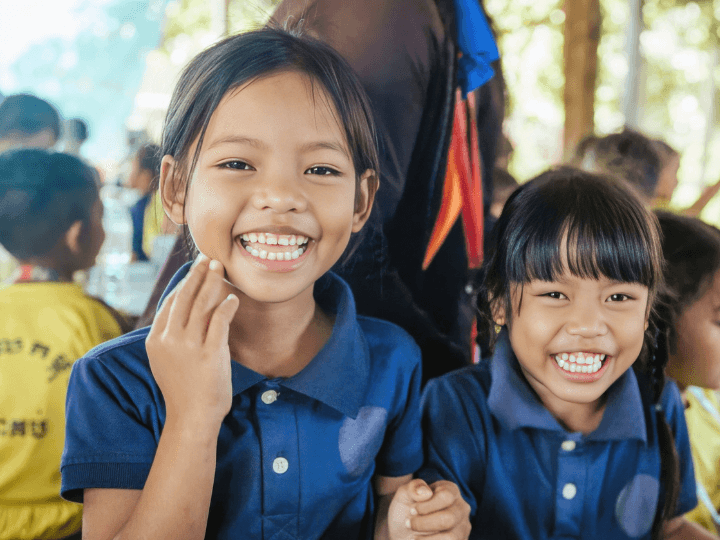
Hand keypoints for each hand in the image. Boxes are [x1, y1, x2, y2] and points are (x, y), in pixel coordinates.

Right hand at [146, 255, 238, 427]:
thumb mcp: (167, 359)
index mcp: (156, 339)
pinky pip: (219, 321)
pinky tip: (232, 298)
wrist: (192, 417)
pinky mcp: (209, 353)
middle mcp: (169, 339)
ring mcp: (188, 346)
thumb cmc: (184, 389)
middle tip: (208, 258)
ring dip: (211, 282)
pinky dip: (226, 306)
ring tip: (219, 267)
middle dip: (197, 274)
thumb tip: (184, 312)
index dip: (184, 282)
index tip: (195, 269)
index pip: (172, 302)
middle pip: (185, 297)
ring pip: (201, 304)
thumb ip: (172, 336)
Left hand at [387, 479, 470, 538]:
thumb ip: (413, 488)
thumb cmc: (408, 509)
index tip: (411, 510)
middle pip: (449, 518)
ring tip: (414, 536)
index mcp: (451, 490)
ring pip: (451, 537)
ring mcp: (463, 527)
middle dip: (424, 524)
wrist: (405, 531)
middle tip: (409, 524)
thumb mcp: (405, 494)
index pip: (446, 496)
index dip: (426, 506)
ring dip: (427, 539)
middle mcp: (461, 508)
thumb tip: (426, 492)